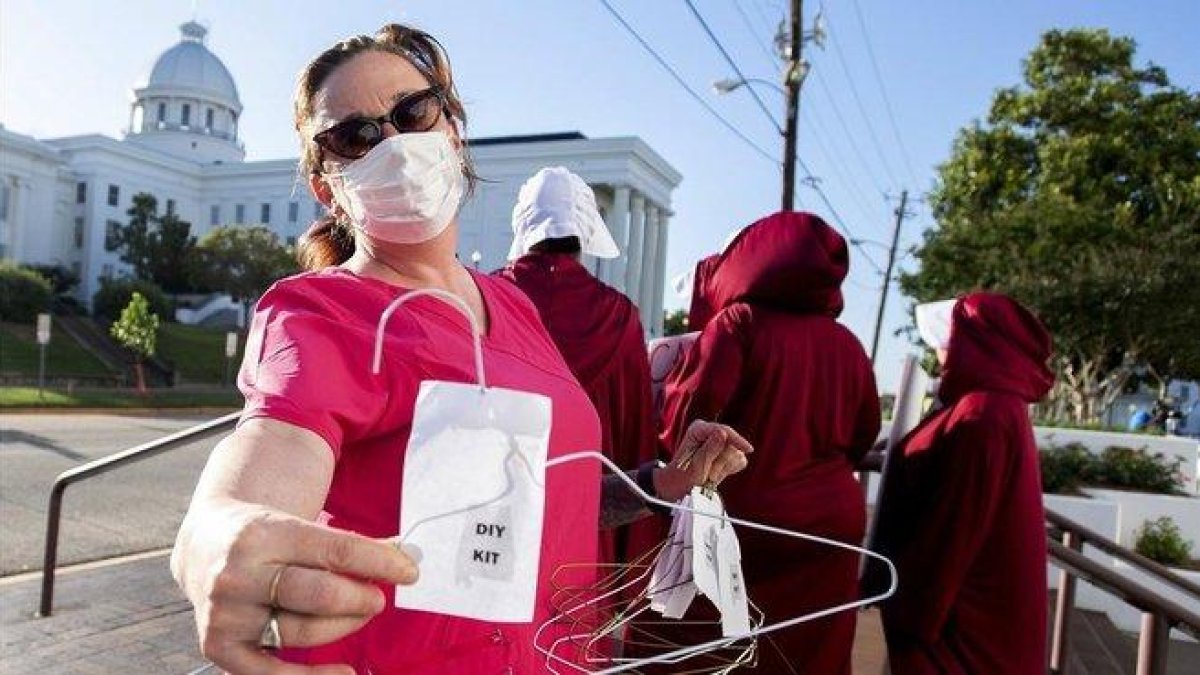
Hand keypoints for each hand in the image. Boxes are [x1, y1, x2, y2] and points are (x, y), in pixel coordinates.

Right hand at [171, 501, 417, 673]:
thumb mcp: (300, 525)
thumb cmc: (268, 537)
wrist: (205, 546)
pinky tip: (344, 672)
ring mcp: (226, 612)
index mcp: (266, 533)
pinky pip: (271, 672)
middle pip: (319, 594)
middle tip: (378, 600)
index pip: (337, 550)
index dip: (380, 562)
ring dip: (343, 627)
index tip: (409, 571)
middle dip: (360, 598)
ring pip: (301, 631)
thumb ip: (348, 544)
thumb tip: (405, 557)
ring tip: (358, 615)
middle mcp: (240, 573)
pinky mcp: (219, 645)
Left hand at [653, 420, 752, 501]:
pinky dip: (729, 470)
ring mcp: (721, 442)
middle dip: (722, 462)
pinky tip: (718, 472)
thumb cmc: (684, 474)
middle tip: (709, 474)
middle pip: (731, 444)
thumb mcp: (696, 463)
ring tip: (710, 474)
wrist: (682, 485)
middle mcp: (710, 432)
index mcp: (698, 429)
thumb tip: (722, 433)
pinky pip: (739, 460)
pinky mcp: (728, 452)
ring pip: (736, 453)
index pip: (723, 430)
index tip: (748, 449)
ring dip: (724, 468)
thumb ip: (710, 448)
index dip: (737, 439)